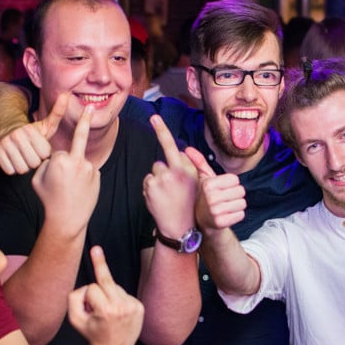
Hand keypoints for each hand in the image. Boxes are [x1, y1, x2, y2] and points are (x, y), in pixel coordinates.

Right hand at [0, 93, 68, 174]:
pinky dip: (14, 169)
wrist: (9, 132)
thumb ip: (58, 112)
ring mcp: (4, 144)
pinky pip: (11, 171)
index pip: (45, 154)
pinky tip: (15, 160)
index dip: (45, 153)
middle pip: (34, 162)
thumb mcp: (46, 124)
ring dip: (25, 166)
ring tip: (24, 157)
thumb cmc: (32, 133)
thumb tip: (66, 94)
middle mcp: (15, 135)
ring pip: (22, 168)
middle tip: (32, 154)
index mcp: (29, 129)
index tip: (41, 148)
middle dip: (35, 161)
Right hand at [31, 104, 99, 236]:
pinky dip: (84, 177)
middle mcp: (76, 160)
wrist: (67, 219)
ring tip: (72, 189)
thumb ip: (46, 164)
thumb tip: (56, 157)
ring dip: (77, 170)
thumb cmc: (49, 199)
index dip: (52, 165)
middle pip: (79, 137)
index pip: (56, 152)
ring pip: (81, 161)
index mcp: (59, 159)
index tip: (52, 176)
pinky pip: (89, 171)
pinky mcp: (97, 175)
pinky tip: (80, 190)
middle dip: (84, 119)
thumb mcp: (37, 179)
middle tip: (91, 107)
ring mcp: (89, 168)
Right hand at [67, 246, 143, 344]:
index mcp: (106, 310)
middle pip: (106, 280)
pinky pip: (124, 293)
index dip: (86, 297)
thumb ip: (73, 298)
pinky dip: (118, 299)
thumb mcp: (75, 319)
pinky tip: (118, 313)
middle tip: (95, 248)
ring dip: (108, 294)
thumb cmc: (92, 333)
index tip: (86, 303)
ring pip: (115, 287)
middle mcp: (122, 307)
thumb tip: (86, 285)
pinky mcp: (140, 306)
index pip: (92, 288)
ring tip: (108, 313)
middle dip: (99, 266)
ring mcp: (133, 306)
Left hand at [143, 115, 199, 238]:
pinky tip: (160, 199)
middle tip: (167, 169)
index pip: (171, 145)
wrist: (181, 227)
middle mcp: (175, 171)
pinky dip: (151, 190)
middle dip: (163, 169)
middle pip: (161, 162)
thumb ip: (188, 166)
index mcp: (187, 168)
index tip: (153, 117)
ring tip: (166, 195)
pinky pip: (148, 182)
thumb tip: (180, 151)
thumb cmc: (189, 203)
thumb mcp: (195, 183)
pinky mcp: (151, 186)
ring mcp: (162, 179)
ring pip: (154, 171)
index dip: (161, 129)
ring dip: (157, 181)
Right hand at [186, 147, 246, 232]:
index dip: (231, 184)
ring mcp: (216, 211)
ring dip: (236, 205)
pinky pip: (241, 215)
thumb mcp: (202, 179)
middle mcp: (211, 197)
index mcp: (208, 184)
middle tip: (224, 198)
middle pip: (241, 191)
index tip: (222, 188)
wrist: (201, 221)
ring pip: (242, 203)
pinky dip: (236, 215)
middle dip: (235, 195)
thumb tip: (188, 149)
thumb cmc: (204, 197)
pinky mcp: (221, 223)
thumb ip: (199, 163)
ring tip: (225, 206)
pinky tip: (226, 215)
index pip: (235, 179)